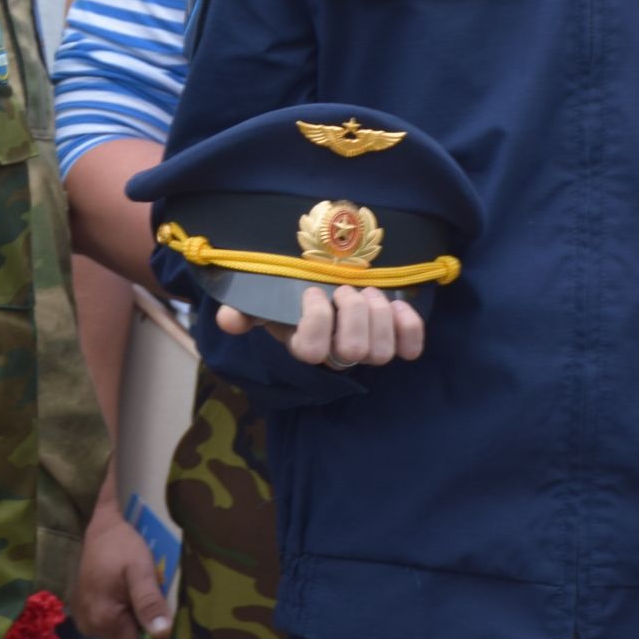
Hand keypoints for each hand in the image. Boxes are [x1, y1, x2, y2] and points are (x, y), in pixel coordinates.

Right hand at [74, 490, 172, 638]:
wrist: (98, 527)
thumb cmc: (121, 545)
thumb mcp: (141, 569)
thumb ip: (150, 602)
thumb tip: (164, 635)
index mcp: (105, 621)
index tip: (170, 626)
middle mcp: (91, 627)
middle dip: (146, 628)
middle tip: (155, 599)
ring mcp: (85, 621)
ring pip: (123, 634)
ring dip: (135, 618)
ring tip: (140, 592)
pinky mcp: (85, 614)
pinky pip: (112, 624)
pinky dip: (123, 613)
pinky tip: (127, 592)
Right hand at [218, 284, 425, 368]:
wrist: (329, 283)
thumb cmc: (293, 293)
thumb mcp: (265, 297)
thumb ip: (244, 308)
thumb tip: (228, 319)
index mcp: (304, 345)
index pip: (311, 351)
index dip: (316, 320)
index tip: (312, 291)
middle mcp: (337, 355)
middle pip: (354, 352)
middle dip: (353, 312)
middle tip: (345, 289)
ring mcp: (368, 350)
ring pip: (382, 351)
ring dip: (378, 313)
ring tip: (367, 291)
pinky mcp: (396, 341)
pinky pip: (410, 348)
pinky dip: (408, 326)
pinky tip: (397, 305)